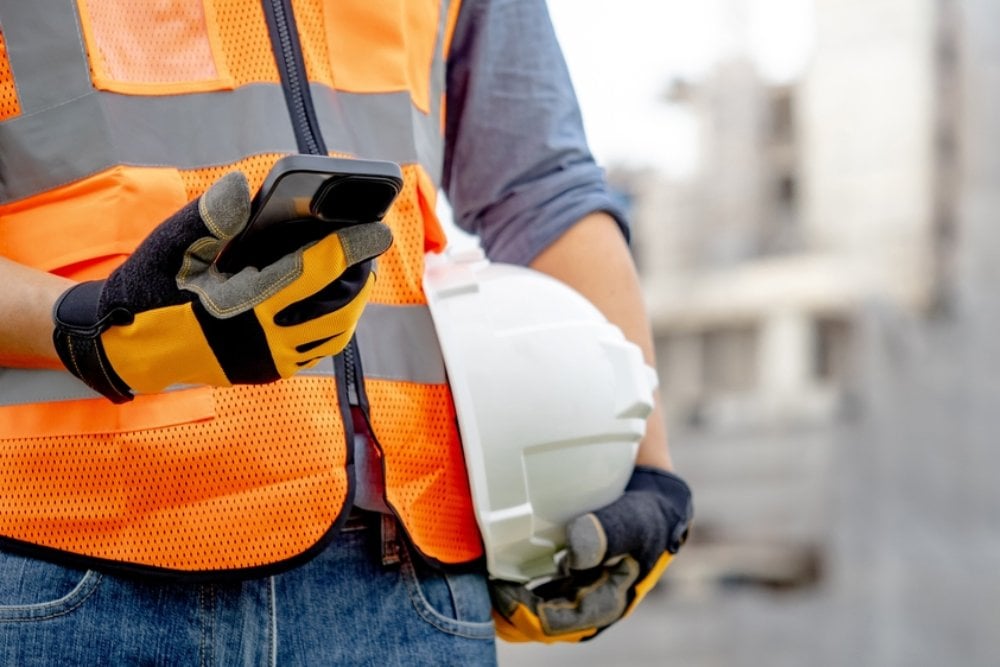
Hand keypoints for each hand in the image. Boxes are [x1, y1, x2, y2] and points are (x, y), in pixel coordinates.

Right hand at [52, 171, 391, 402]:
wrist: (128, 346)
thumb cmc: (151, 288)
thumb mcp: (171, 246)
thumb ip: (208, 217)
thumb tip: (242, 186)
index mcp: (241, 305)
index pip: (312, 271)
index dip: (350, 247)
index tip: (379, 229)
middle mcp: (262, 341)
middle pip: (337, 308)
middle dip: (361, 276)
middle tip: (370, 248)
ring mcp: (268, 362)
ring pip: (333, 334)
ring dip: (352, 303)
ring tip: (357, 273)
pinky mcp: (268, 373)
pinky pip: (317, 350)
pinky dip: (334, 324)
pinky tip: (332, 300)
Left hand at [491, 466, 692, 642]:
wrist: (659, 504)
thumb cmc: (651, 515)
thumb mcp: (637, 520)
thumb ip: (609, 533)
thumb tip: (576, 552)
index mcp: (607, 603)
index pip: (556, 623)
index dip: (523, 613)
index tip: (497, 592)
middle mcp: (589, 604)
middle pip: (539, 624)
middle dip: (507, 614)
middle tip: (477, 592)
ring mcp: (578, 593)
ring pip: (535, 610)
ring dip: (508, 603)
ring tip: (479, 586)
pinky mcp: (569, 578)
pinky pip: (536, 591)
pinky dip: (516, 585)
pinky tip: (495, 571)